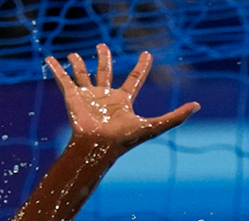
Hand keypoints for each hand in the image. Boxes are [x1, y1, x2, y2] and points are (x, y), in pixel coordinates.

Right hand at [46, 44, 199, 150]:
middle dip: (103, 58)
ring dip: (78, 64)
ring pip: (83, 75)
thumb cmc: (124, 139)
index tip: (147, 54)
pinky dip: (56, 69)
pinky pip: (63, 80)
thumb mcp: (154, 126)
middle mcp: (106, 97)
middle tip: (102, 46)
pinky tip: (50, 59)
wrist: (98, 146)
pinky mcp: (73, 98)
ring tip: (74, 54)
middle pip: (105, 73)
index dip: (141, 67)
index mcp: (123, 101)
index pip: (134, 80)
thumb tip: (197, 106)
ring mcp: (88, 97)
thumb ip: (176, 117)